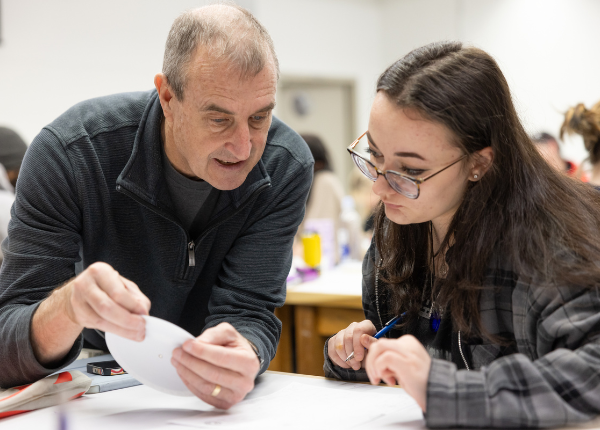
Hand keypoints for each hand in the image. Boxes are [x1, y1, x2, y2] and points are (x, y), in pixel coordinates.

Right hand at [31, 262, 150, 364]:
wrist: (80, 292)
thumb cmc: (106, 287)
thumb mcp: (124, 285)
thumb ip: (136, 297)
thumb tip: (143, 311)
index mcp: (100, 271)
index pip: (117, 292)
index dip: (133, 306)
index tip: (144, 314)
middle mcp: (85, 284)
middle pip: (107, 307)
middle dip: (127, 320)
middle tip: (141, 327)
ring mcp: (78, 300)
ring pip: (101, 320)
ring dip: (122, 330)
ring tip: (136, 333)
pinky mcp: (78, 315)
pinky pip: (97, 326)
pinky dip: (114, 331)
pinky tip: (125, 332)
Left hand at [171, 322, 259, 408]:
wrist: (242, 362)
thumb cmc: (235, 347)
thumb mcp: (227, 333)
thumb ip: (213, 335)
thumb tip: (197, 343)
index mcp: (248, 362)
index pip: (222, 358)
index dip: (202, 351)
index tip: (187, 345)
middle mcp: (245, 381)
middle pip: (212, 374)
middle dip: (190, 362)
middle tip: (177, 353)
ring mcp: (236, 395)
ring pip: (206, 387)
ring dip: (187, 373)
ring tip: (178, 361)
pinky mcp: (225, 404)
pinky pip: (203, 396)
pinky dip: (190, 384)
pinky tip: (184, 373)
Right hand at [327, 319, 376, 370]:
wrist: (362, 358)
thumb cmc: (371, 352)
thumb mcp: (374, 349)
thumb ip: (371, 344)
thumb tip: (363, 338)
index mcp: (365, 325)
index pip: (358, 330)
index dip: (358, 345)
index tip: (359, 358)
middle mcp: (353, 326)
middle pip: (348, 338)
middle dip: (351, 355)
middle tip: (356, 366)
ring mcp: (342, 333)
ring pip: (339, 345)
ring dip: (346, 359)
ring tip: (353, 365)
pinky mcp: (333, 340)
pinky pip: (332, 351)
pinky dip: (339, 361)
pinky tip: (347, 364)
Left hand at [365, 335, 430, 411]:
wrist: (438, 393)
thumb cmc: (420, 383)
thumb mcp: (399, 368)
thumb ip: (386, 359)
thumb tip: (368, 345)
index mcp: (407, 343)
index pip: (382, 344)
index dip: (375, 360)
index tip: (380, 374)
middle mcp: (408, 344)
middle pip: (378, 344)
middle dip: (371, 362)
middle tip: (375, 377)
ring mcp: (408, 352)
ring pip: (378, 347)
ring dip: (373, 365)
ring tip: (380, 378)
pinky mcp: (406, 362)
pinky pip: (383, 358)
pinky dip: (380, 369)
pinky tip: (389, 380)